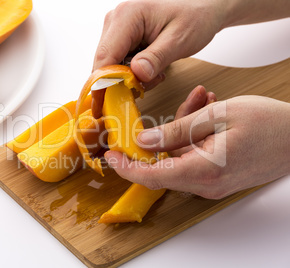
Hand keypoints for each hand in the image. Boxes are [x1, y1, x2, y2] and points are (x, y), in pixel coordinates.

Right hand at [91, 0, 224, 117]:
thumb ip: (157, 57)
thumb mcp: (180, 40)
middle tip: (149, 84)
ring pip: (109, 67)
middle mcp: (115, 20)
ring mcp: (115, 30)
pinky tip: (151, 69)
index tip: (111, 104)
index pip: (105, 57)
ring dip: (128, 79)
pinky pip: (117, 64)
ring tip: (156, 73)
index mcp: (127, 16)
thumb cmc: (194, 17)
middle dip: (122, 82)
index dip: (105, 84)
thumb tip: (137, 74)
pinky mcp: (120, 38)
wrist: (201, 9)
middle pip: (103, 64)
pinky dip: (131, 74)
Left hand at [104, 90, 289, 198]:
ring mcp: (212, 182)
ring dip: (182, 129)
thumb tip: (144, 140)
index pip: (152, 176)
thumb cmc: (268, 124)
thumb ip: (177, 130)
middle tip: (170, 110)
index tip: (112, 155)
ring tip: (201, 102)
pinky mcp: (218, 176)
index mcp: (202, 171)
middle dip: (160, 136)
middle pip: (164, 164)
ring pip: (180, 156)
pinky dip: (194, 136)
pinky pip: (193, 157)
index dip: (128, 167)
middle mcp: (205, 183)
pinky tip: (206, 112)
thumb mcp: (217, 116)